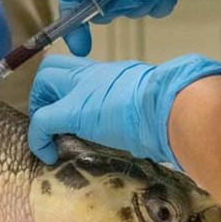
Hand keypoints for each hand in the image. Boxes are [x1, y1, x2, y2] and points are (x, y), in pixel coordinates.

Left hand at [28, 54, 220, 165]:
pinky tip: (46, 154)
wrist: (175, 105)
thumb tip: (182, 112)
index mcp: (116, 75)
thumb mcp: (163, 100)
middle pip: (52, 68)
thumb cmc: (180, 103)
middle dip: (44, 93)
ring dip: (39, 110)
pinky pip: (42, 121)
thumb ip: (158, 102)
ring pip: (41, 83)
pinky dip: (37, 137)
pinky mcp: (74, 111)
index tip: (71, 109)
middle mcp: (95, 75)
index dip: (68, 87)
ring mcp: (82, 91)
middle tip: (52, 121)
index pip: (81, 71)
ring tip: (49, 136)